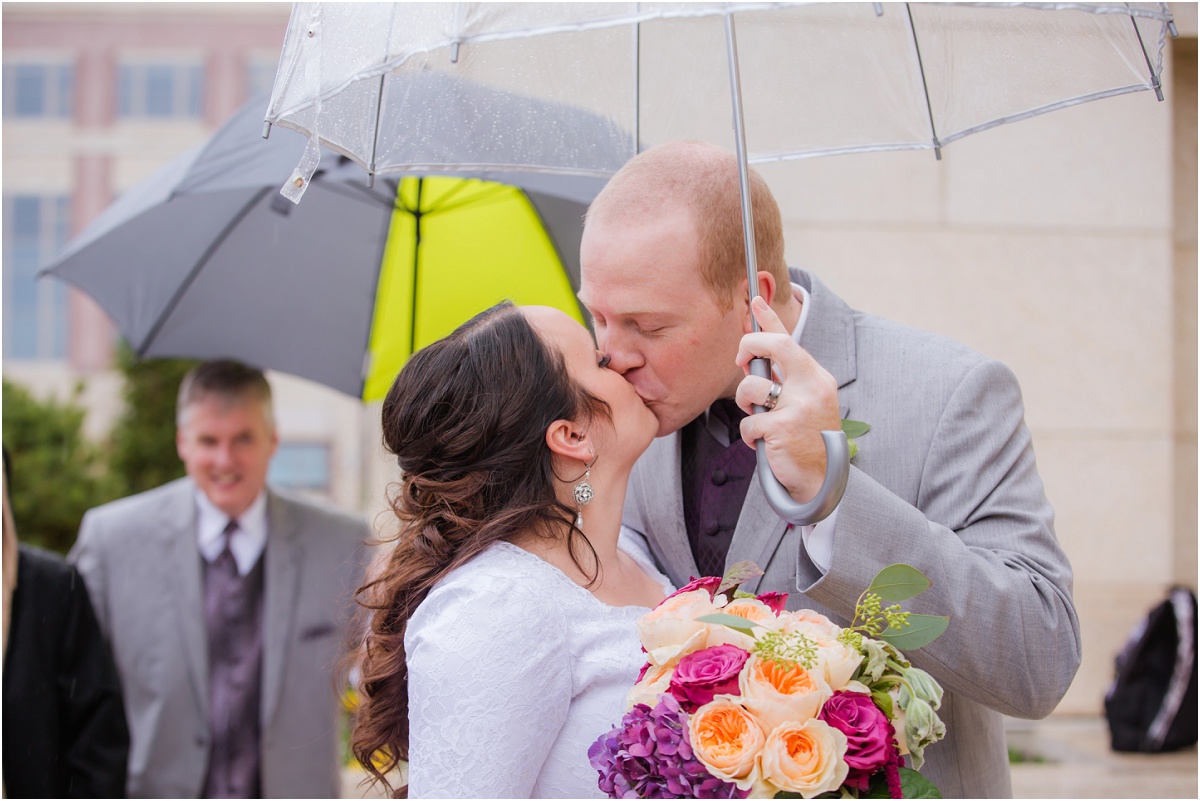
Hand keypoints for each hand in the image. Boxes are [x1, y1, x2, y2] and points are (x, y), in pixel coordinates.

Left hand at [734, 297, 840, 502]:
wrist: (823, 480)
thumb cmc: (808, 440)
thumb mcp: (803, 403)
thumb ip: (783, 381)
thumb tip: (752, 360)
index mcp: (816, 377)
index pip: (789, 340)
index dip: (769, 319)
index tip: (755, 301)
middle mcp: (811, 386)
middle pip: (772, 346)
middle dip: (747, 346)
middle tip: (740, 360)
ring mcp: (798, 406)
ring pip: (750, 387)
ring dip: (745, 404)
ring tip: (758, 420)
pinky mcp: (782, 427)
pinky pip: (748, 423)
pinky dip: (750, 437)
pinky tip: (765, 445)